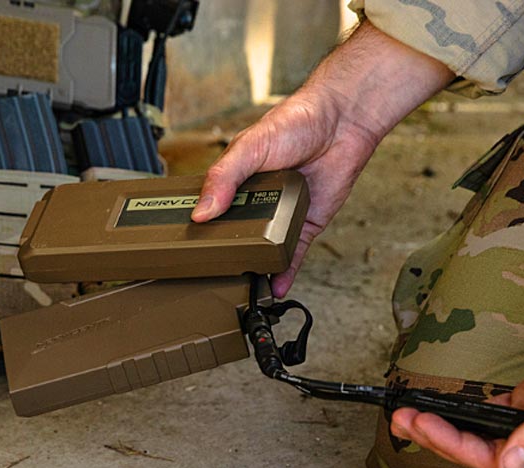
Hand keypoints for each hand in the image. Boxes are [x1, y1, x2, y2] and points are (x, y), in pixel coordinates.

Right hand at [191, 22, 452, 297]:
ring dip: (253, 267)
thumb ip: (225, 177)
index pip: (211, 210)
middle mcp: (257, 201)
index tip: (183, 250)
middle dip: (224, 255)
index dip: (198, 229)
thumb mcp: (249, 146)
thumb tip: (202, 212)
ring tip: (237, 289)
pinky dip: (284, 273)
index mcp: (236, 181)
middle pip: (236, 235)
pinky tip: (273, 289)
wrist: (341, 123)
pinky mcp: (306, 226)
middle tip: (206, 276)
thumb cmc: (295, 122)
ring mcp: (282, 216)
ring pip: (263, 249)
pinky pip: (293, 255)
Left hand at [391, 281, 523, 467]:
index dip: (455, 445)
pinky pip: (496, 412)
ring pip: (485, 431)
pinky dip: (470, 409)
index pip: (496, 459)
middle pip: (484, 449)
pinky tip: (446, 407)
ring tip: (414, 414)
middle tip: (403, 420)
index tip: (423, 426)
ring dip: (450, 424)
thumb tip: (509, 463)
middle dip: (440, 437)